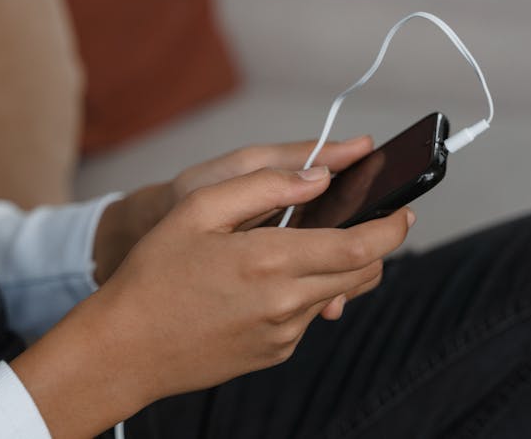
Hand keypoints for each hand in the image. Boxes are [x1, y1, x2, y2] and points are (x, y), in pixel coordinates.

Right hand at [12, 166, 412, 438]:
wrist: (125, 348)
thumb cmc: (155, 274)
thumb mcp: (199, 209)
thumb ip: (266, 186)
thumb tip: (319, 178)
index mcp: (272, 261)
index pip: (362, 245)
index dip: (393, 227)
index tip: (404, 212)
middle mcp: (287, 303)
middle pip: (363, 273)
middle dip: (374, 245)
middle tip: (360, 222)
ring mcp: (283, 334)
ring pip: (337, 294)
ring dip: (337, 268)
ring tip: (302, 249)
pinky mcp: (274, 353)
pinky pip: (307, 318)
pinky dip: (306, 293)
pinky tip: (267, 283)